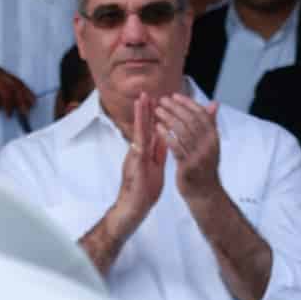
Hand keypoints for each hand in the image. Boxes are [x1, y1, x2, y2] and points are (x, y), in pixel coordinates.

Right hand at [112, 95, 168, 231]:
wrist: (135, 206)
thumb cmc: (144, 188)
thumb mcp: (155, 166)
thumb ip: (158, 151)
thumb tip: (165, 136)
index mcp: (145, 150)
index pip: (150, 128)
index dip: (153, 113)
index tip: (157, 98)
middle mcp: (138, 150)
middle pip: (143, 126)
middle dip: (145, 109)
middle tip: (146, 92)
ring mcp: (136, 157)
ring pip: (139, 133)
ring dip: (140, 117)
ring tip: (141, 101)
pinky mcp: (137, 166)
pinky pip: (140, 150)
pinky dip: (142, 138)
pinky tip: (144, 128)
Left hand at [155, 91, 223, 197]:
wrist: (204, 193)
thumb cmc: (204, 166)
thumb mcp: (210, 144)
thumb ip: (210, 123)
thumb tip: (214, 103)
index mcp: (214, 137)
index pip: (201, 114)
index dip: (187, 103)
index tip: (174, 95)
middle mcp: (209, 145)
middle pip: (191, 120)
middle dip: (175, 108)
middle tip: (162, 100)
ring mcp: (199, 155)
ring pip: (182, 131)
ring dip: (168, 118)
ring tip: (157, 111)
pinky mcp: (188, 165)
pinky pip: (176, 146)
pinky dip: (166, 134)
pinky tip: (157, 127)